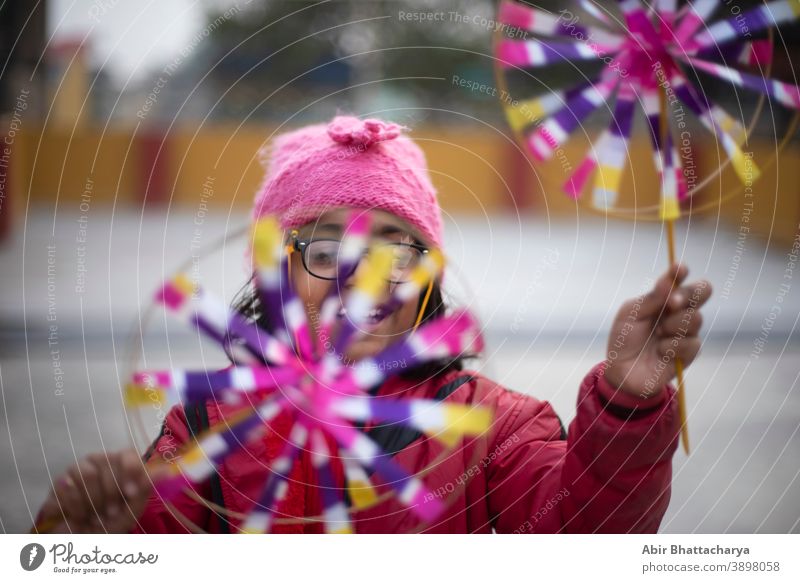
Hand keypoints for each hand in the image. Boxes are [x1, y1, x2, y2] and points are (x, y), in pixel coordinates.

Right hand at [34, 449, 160, 533]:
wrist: (83, 539)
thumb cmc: (112, 522)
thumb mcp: (132, 509)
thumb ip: (144, 489)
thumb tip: (164, 470)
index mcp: (122, 465)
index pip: (127, 453)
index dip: (130, 470)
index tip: (130, 493)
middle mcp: (101, 462)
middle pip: (107, 464)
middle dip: (110, 494)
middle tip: (111, 513)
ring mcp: (80, 469)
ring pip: (87, 474)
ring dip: (93, 501)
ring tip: (95, 515)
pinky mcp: (61, 482)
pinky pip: (67, 487)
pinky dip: (76, 507)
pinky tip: (79, 515)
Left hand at [604, 263, 711, 399]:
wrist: (622, 369)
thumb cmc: (625, 338)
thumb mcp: (630, 314)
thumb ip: (650, 298)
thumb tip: (668, 281)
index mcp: (664, 297)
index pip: (680, 278)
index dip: (681, 271)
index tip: (679, 269)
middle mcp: (679, 310)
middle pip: (703, 290)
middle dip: (689, 295)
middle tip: (672, 304)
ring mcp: (687, 330)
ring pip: (696, 318)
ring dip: (673, 325)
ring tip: (657, 333)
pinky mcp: (689, 352)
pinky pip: (691, 343)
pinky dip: (671, 345)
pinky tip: (660, 350)